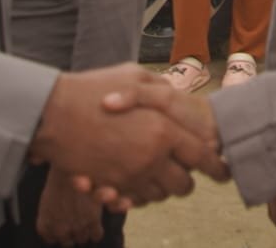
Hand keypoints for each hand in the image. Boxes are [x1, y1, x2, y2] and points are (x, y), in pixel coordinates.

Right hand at [30, 65, 225, 206]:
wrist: (51, 114)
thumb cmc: (92, 90)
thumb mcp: (133, 75)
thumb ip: (160, 88)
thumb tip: (177, 95)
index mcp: (163, 129)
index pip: (202, 155)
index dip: (217, 166)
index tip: (224, 171)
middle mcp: (151, 157)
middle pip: (184, 185)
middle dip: (186, 180)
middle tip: (185, 171)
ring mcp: (129, 176)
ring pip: (160, 196)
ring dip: (163, 188)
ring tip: (158, 173)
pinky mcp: (110, 186)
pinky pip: (135, 201)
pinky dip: (139, 195)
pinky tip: (135, 180)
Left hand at [37, 171, 105, 245]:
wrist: (73, 169)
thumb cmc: (58, 179)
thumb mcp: (46, 199)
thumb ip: (49, 217)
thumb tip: (56, 224)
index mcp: (46, 225)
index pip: (50, 239)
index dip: (57, 234)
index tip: (61, 228)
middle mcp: (60, 230)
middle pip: (67, 242)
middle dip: (71, 234)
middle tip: (76, 223)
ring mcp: (77, 227)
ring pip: (82, 239)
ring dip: (84, 232)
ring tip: (87, 221)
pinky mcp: (93, 222)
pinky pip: (96, 236)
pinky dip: (97, 232)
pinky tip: (96, 224)